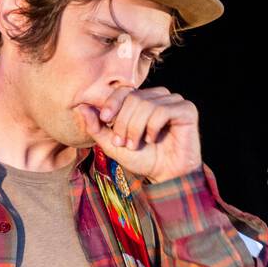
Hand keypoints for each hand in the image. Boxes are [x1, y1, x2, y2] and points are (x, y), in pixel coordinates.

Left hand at [74, 85, 200, 183]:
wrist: (165, 176)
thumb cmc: (142, 159)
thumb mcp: (113, 144)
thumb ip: (97, 127)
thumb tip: (80, 107)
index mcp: (143, 101)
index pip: (124, 91)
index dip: (112, 103)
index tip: (105, 120)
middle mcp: (159, 97)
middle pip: (133, 97)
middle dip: (123, 122)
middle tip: (123, 143)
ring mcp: (174, 102)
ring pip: (146, 103)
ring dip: (136, 128)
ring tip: (137, 144)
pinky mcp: (187, 110)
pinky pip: (163, 110)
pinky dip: (153, 127)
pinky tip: (153, 139)